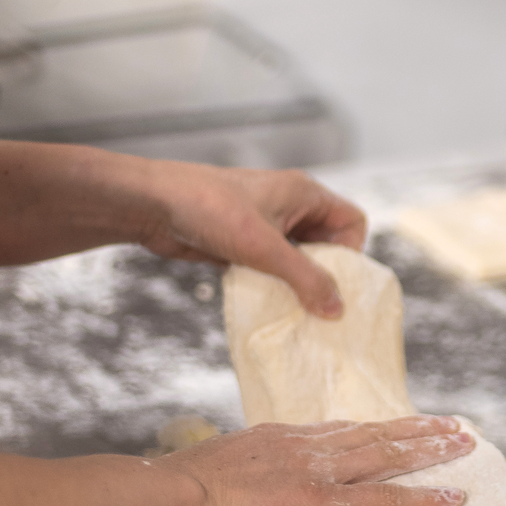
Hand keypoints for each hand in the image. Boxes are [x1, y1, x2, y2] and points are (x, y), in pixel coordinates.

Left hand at [136, 165, 366, 317]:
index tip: (335, 281)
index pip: (351, 221)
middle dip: (325, 274)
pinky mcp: (243, 242)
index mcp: (305, 194)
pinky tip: (267, 305)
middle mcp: (290, 207)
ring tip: (295, 311)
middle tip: (319, 306)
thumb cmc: (211, 211)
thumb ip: (304, 278)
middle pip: (327, 243)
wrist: (153, 205)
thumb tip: (337, 309)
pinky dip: (273, 284)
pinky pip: (272, 267)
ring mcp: (265, 225)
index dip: (351, 252)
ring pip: (298, 258)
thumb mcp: (265, 247)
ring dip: (297, 283)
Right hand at [164, 416, 473, 505]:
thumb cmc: (184, 490)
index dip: (375, 427)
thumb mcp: (217, 469)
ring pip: (390, 456)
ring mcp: (322, 472)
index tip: (398, 425)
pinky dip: (424, 499)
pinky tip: (452, 498)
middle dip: (418, 430)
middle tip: (453, 426)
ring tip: (465, 445)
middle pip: (375, 433)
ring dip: (432, 451)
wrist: (183, 494)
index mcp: (282, 437)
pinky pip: (386, 501)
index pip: (340, 429)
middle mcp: (309, 446)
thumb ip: (238, 475)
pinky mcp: (326, 503)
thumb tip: (237, 494)